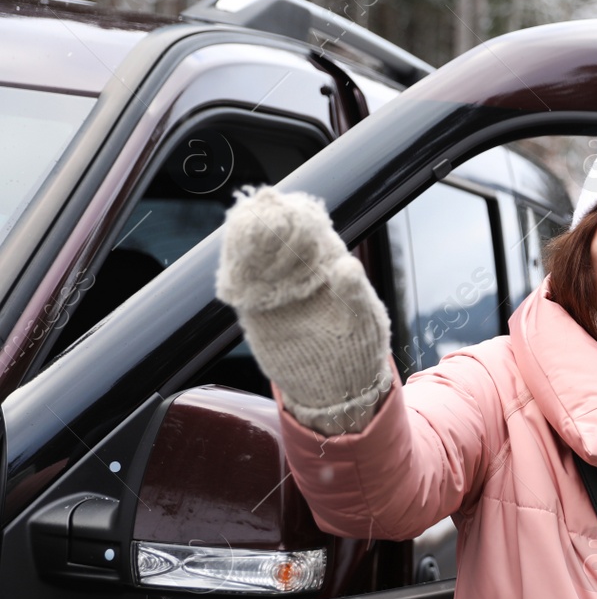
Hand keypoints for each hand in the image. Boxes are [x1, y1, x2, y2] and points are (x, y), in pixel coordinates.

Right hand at [216, 186, 391, 435]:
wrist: (337, 384)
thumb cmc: (358, 347)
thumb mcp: (362, 321)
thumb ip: (353, 294)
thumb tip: (348, 265)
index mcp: (330, 261)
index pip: (309, 227)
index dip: (296, 217)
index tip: (286, 215)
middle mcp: (299, 267)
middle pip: (276, 235)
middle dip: (265, 227)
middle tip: (257, 224)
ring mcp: (275, 285)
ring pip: (252, 255)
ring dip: (244, 248)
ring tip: (241, 248)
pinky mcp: (255, 307)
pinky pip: (239, 284)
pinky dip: (233, 277)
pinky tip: (231, 278)